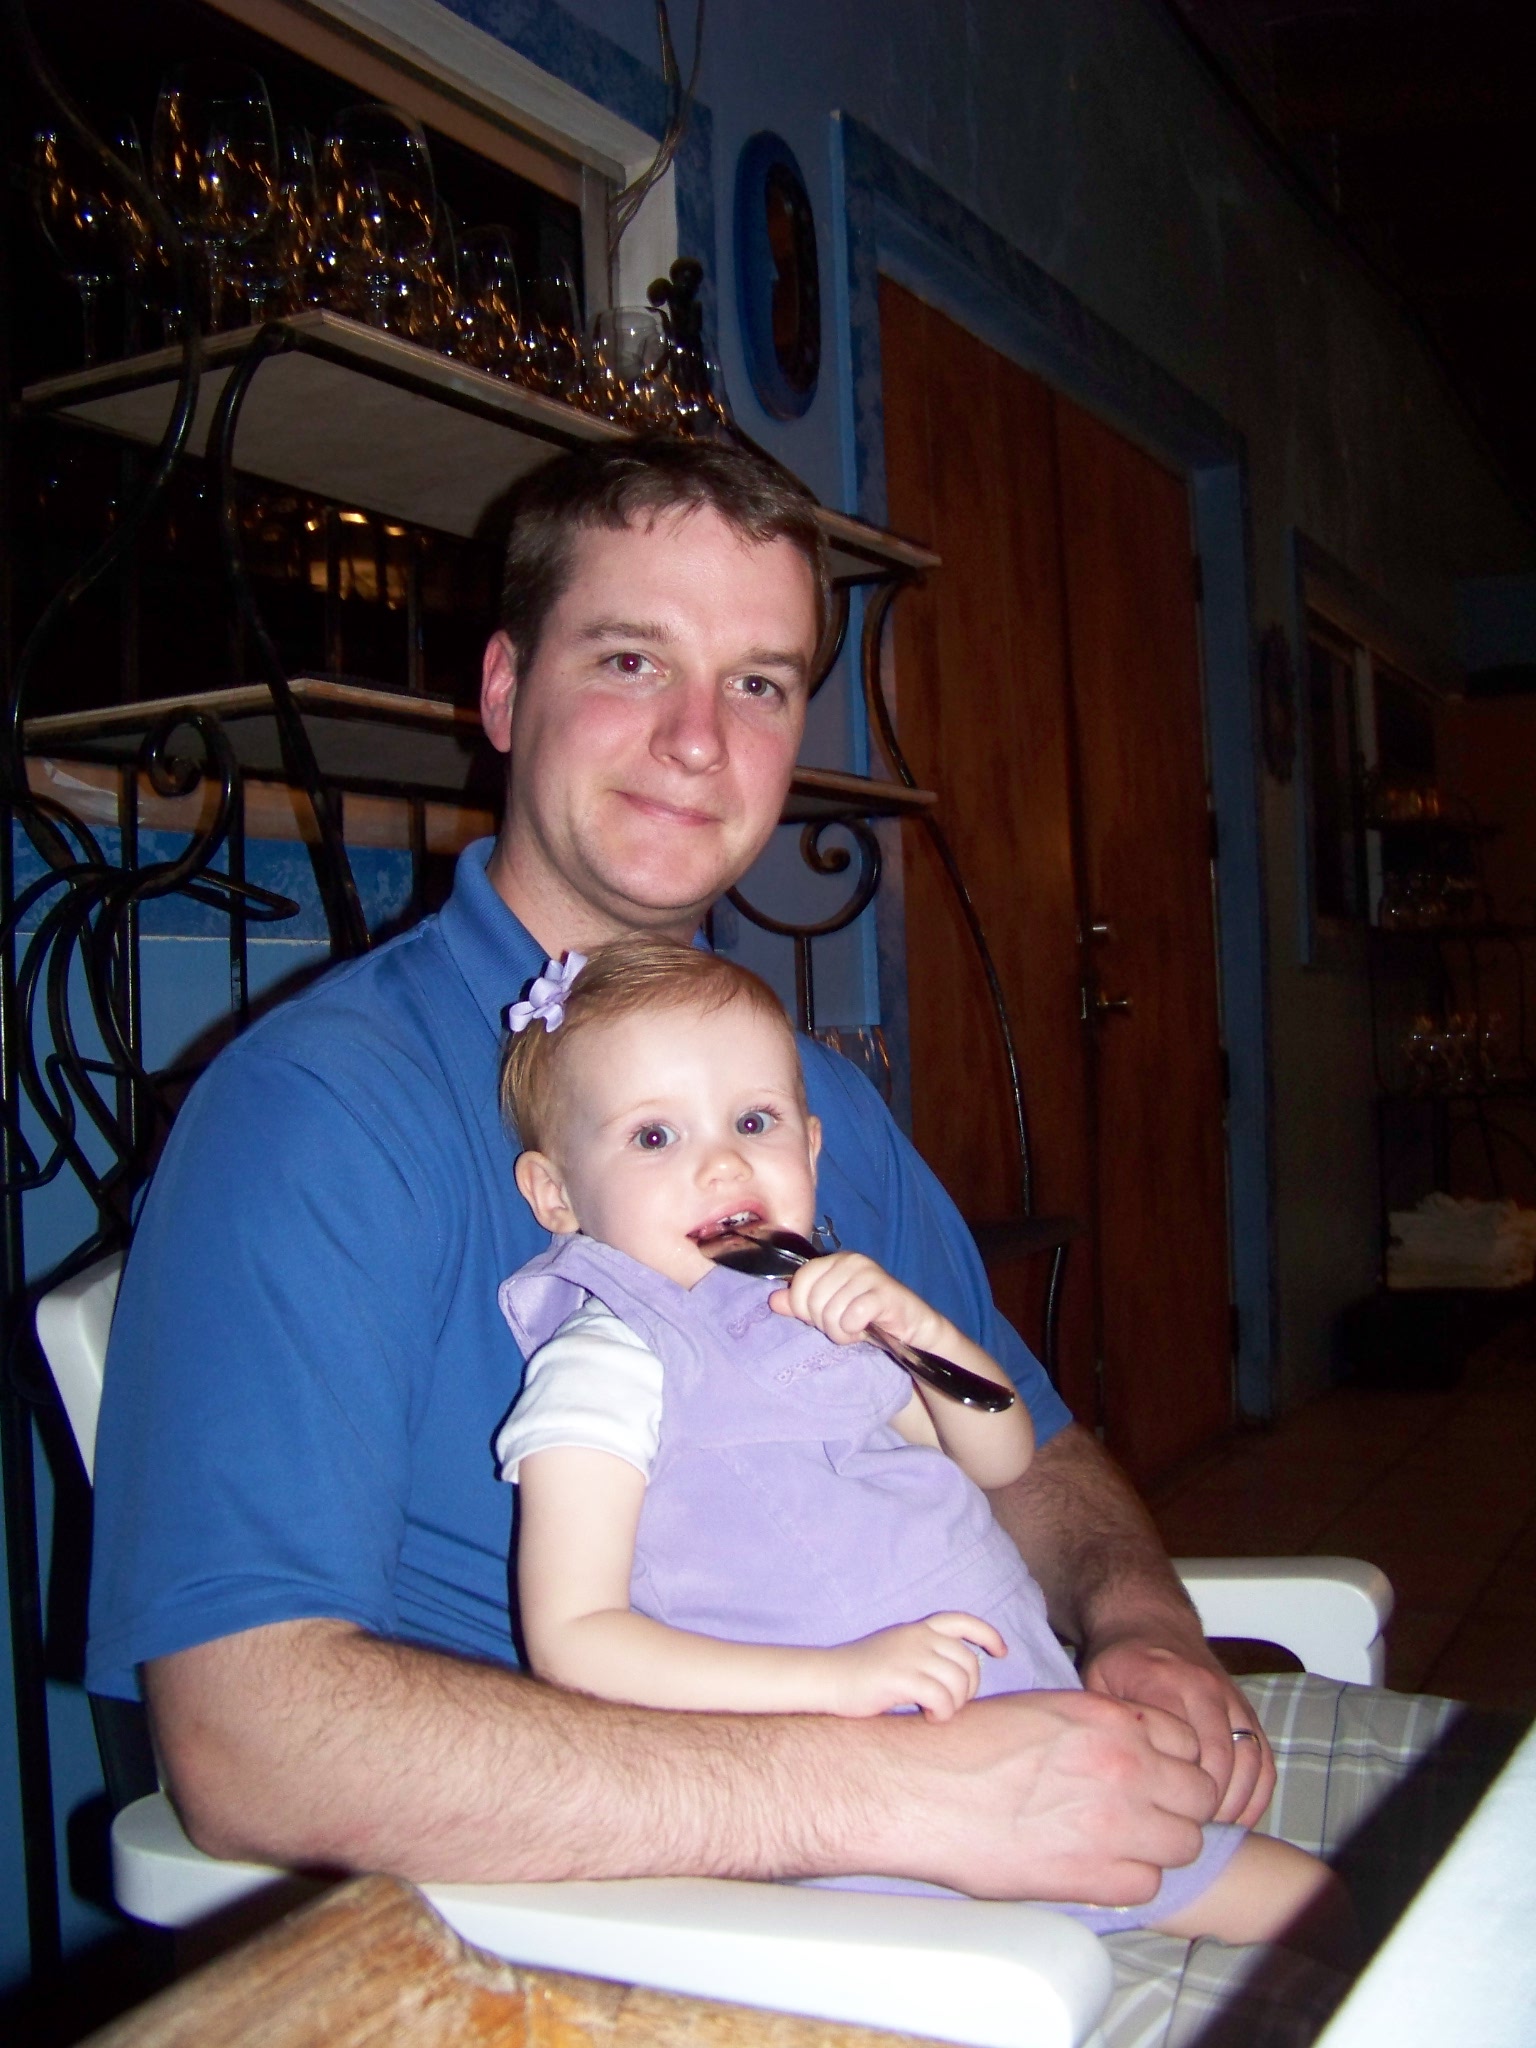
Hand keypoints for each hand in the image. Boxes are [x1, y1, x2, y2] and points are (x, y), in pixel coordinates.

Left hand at [768, 1251, 939, 1351]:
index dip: (803, 1309)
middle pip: (813, 1299)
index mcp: (834, 1261)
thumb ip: (801, 1305)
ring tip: (856, 1329)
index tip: (821, 1319)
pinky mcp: (885, 1292)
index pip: (800, 1281)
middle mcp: (850, 1261)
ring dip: (842, 1331)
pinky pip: (853, 1316)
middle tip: (844, 1327)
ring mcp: (869, 1274)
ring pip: (832, 1310)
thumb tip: (774, 1300)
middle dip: (825, 1324)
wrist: (912, 1329)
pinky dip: (856, 1331)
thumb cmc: (869, 1319)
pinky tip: (866, 1329)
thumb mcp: (830, 1311)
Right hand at [826, 1613, 1005, 1720]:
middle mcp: (916, 1638)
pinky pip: (941, 1698)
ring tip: (936, 1712)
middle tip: (951, 1704)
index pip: (962, 1621)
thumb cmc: (860, 1673)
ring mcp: (909, 1656)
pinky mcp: (900, 1678)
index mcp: (916, 1629)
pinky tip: (928, 1717)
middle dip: (969, 1688)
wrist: (826, 1678)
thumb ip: (924, 1653)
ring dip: (955, 1704)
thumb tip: (958, 1673)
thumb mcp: (895, 1650)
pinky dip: (942, 1713)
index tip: (1001, 1652)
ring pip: (959, 1681)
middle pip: (968, 1661)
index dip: (988, 1634)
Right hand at [870, 1687, 1218, 1903]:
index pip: (1188, 1742)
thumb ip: (1097, 1728)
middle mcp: (1123, 1765)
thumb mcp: (1043, 1709)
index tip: (1155, 1775)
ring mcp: (1114, 1822)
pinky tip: (1099, 1868)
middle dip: (1178, 1805)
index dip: (1173, 1762)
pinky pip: (1148, 1884)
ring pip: (1185, 1843)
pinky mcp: (1094, 1874)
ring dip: (1160, 1845)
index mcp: (1108, 1718)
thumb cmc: (966, 1745)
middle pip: (1199, 1794)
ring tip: (1122, 1844)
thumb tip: (1128, 1750)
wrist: (918, 1788)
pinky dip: (1130, 1880)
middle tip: (1146, 1814)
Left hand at [1081, 1634, 1274, 1825]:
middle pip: (1223, 1761)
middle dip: (1207, 1804)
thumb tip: (1115, 1780)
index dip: (1179, 1792)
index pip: (1187, 1749)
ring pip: (1251, 1763)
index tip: (1162, 1817)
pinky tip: (1235, 1819)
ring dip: (1235, 1805)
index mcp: (1165, 1684)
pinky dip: (1256, 1796)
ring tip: (1207, 1829)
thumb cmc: (1119, 1662)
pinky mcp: (1248, 1711)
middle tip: (1185, 1830)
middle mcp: (1207, 1690)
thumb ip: (1109, 1725)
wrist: (1149, 1622)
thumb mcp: (1097, 1683)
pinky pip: (1266, 1761)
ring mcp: (1233, 1700)